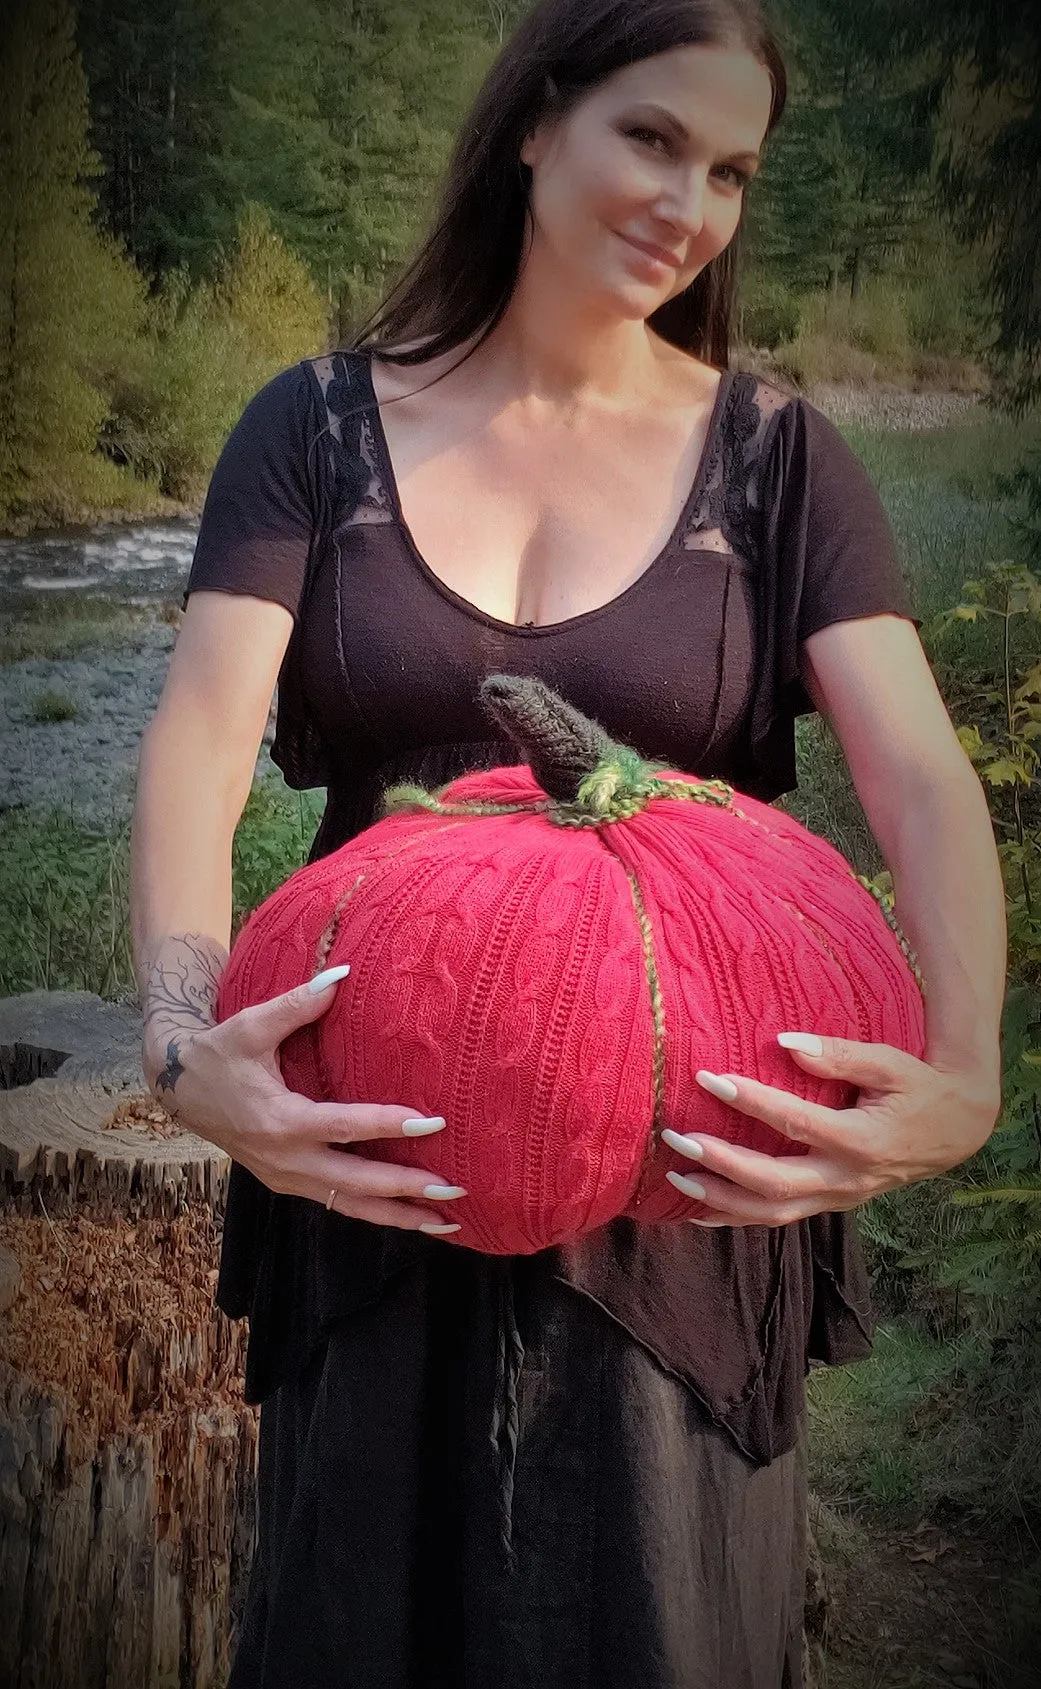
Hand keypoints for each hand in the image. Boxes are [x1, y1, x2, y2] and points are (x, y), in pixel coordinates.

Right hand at [145, 968, 465, 1233]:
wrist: (181, 1090)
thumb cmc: (219, 1054)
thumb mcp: (251, 1025)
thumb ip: (297, 1004)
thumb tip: (342, 973)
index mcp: (279, 1121)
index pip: (343, 1127)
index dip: (387, 1125)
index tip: (431, 1122)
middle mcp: (285, 1160)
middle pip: (355, 1183)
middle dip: (406, 1190)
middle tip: (454, 1187)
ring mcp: (286, 1178)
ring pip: (350, 1205)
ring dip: (398, 1216)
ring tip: (447, 1223)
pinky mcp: (289, 1184)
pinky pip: (339, 1203)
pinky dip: (375, 1213)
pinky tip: (411, 1216)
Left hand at [660, 1033, 1001, 1227]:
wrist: (956, 1130)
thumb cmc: (919, 1087)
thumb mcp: (890, 1062)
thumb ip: (839, 1055)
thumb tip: (785, 1044)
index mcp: (861, 1141)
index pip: (795, 1123)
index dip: (751, 1102)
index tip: (709, 1078)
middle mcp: (847, 1180)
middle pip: (774, 1183)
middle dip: (721, 1163)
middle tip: (677, 1138)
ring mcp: (838, 1199)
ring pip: (772, 1213)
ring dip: (721, 1199)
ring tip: (675, 1177)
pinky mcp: (830, 1204)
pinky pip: (778, 1219)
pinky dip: (735, 1217)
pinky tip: (698, 1210)